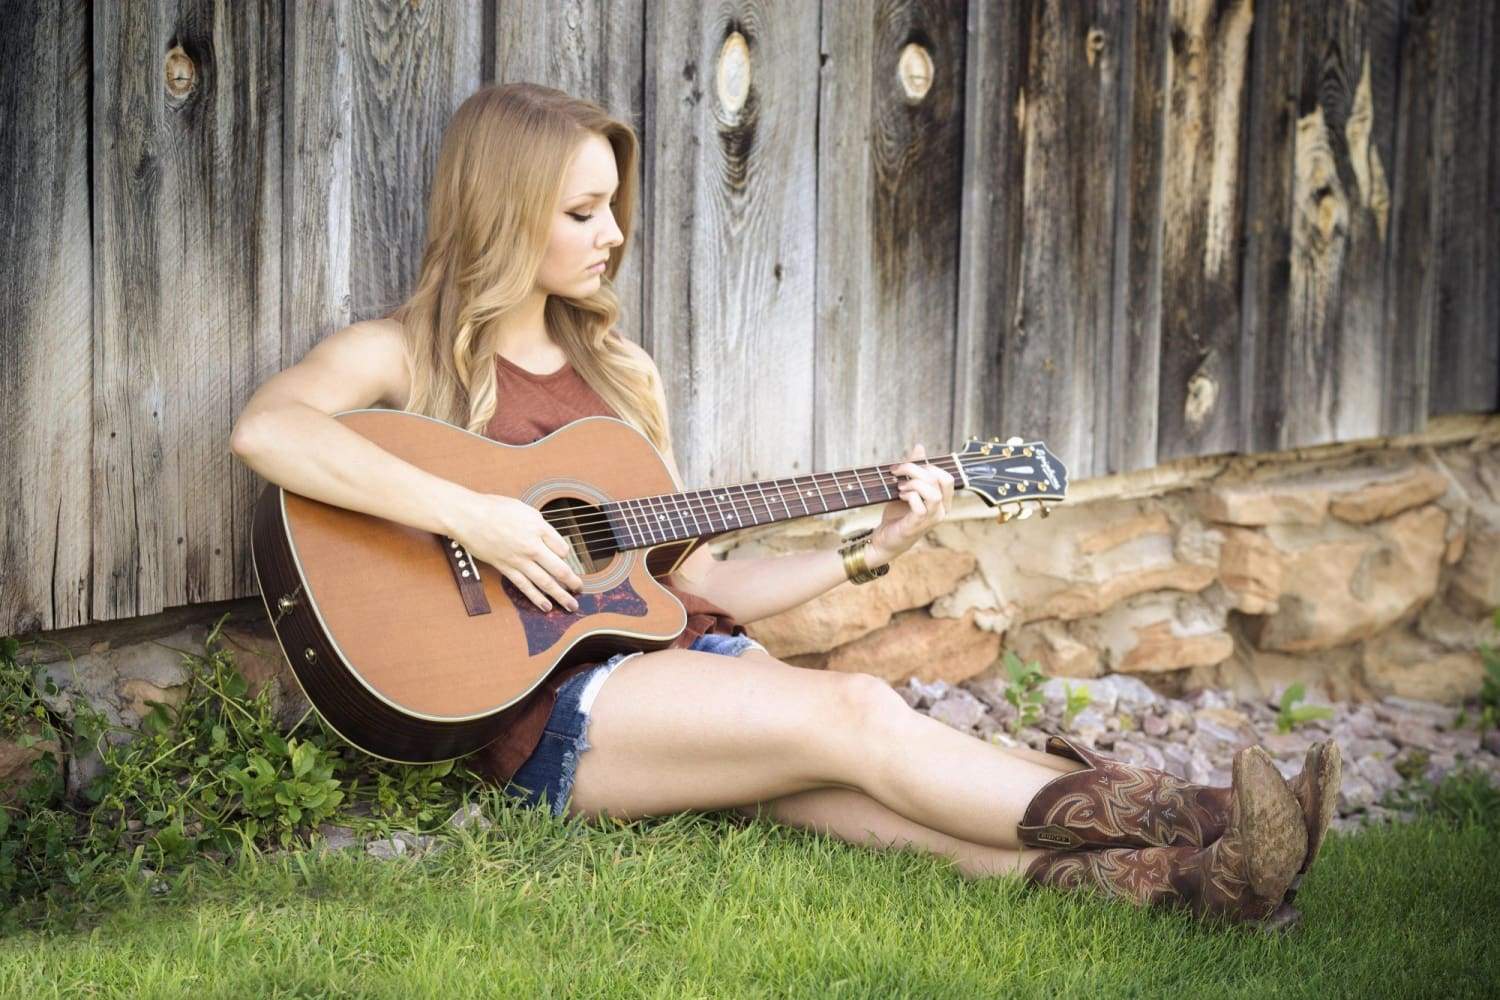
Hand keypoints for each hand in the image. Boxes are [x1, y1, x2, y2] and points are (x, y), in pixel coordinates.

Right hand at [447, 492, 583, 612]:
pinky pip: (524, 586)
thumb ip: (539, 524)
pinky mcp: (505, 568)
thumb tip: (547, 535)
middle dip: (572, 582)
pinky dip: (536, 598)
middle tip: (580, 589)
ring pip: (545, 582)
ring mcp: (519, 559)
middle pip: (559, 568)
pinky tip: (546, 606)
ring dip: (560, 596)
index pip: (563, 548)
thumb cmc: (494, 508)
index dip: (567, 556)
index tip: (565, 560)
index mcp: (539, 528)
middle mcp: (532, 545)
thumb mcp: (524, 508)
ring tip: (571, 606)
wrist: (468, 516)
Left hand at [867, 442, 954, 565]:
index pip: (947, 477)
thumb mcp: (906, 487)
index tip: (905, 466)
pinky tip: (899, 496)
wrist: (885, 538)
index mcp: (943, 501)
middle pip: (940, 480)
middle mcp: (942, 510)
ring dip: (913, 483)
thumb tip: (920, 447)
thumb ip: (915, 469)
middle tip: (897, 471)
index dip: (927, 466)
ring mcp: (932, 518)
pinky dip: (908, 495)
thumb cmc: (898, 514)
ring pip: (933, 492)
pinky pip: (920, 505)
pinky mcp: (918, 525)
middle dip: (916, 469)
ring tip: (900, 486)